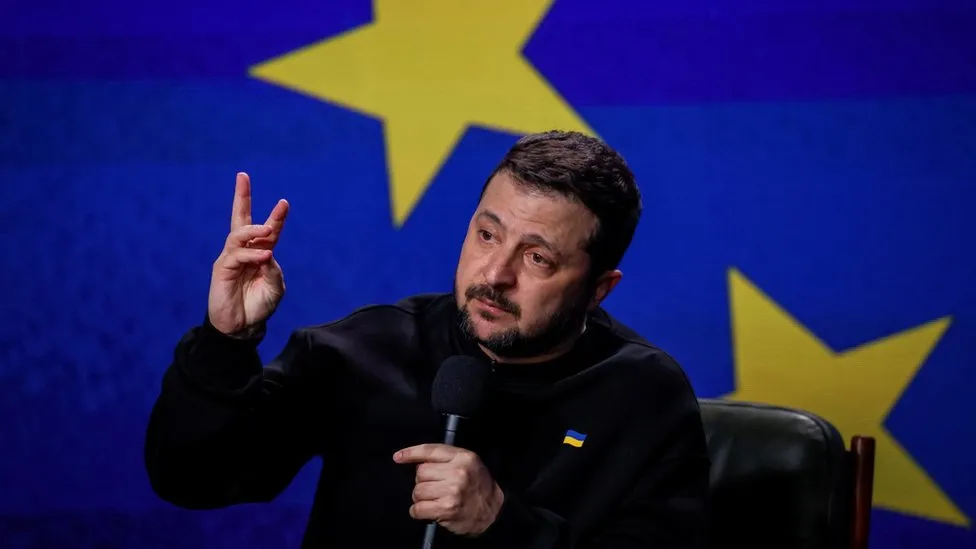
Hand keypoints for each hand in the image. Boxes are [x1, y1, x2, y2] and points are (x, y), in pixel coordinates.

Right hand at [207, 172, 288, 336]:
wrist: (242, 327)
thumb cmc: (259, 306)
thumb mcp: (275, 288)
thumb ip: (274, 270)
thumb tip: (267, 253)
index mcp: (261, 254)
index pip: (269, 231)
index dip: (276, 217)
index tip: (284, 202)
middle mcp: (245, 252)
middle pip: (241, 219)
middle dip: (242, 197)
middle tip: (242, 176)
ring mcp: (232, 258)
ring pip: (238, 234)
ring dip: (254, 230)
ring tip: (267, 230)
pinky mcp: (222, 269)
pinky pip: (236, 255)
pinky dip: (251, 253)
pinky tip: (264, 256)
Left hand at [394, 444, 503, 536]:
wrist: (493, 511)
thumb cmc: (478, 486)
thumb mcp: (468, 463)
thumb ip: (445, 458)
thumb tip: (414, 460)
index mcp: (463, 457)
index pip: (430, 450)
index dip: (411, 453)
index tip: (398, 457)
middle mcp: (458, 472)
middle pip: (420, 472)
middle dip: (423, 481)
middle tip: (435, 487)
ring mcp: (453, 491)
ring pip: (418, 491)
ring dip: (421, 498)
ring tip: (435, 499)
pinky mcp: (447, 509)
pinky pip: (418, 508)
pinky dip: (418, 511)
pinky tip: (429, 510)